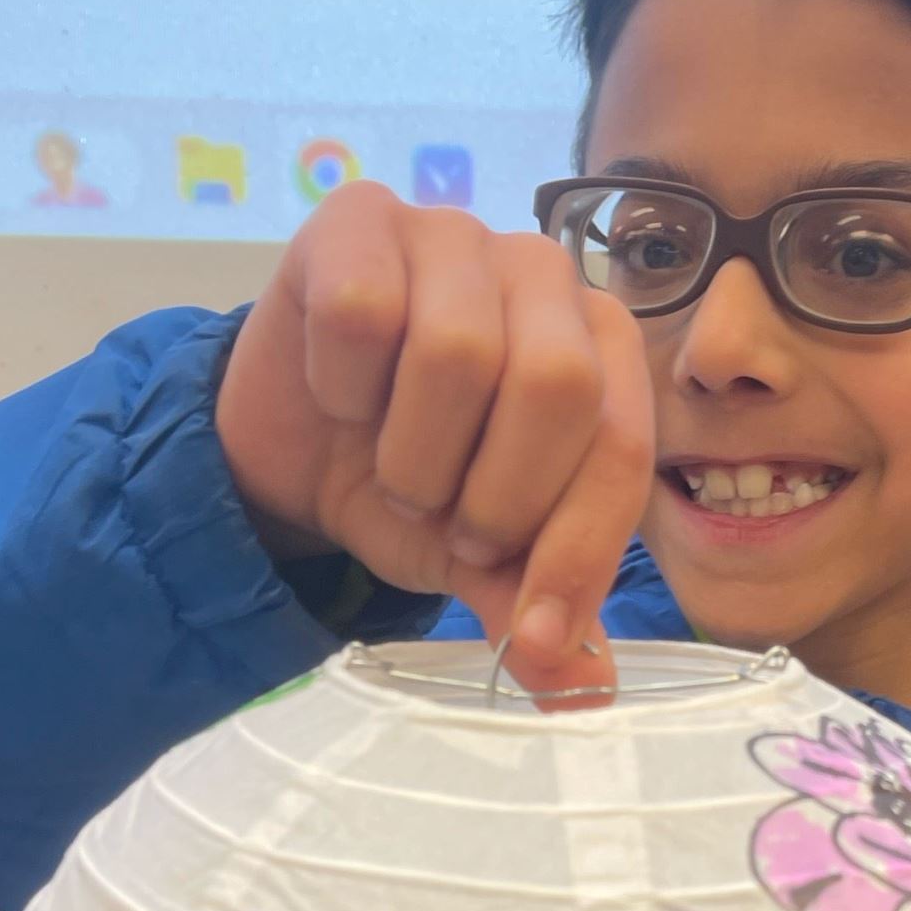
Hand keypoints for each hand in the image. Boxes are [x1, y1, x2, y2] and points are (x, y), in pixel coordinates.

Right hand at [214, 179, 655, 703]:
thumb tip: (586, 693)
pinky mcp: (357, 217)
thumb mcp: (480, 561)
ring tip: (394, 465)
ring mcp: (451, 232)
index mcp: (602, 347)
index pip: (620, 446)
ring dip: (412, 453)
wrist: (291, 449)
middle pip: (554, 385)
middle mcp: (541, 271)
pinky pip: (361, 313)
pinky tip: (339, 396)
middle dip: (494, 493)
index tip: (530, 637)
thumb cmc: (411, 485)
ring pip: (454, 354)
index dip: (577, 552)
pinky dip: (343, 387)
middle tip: (449, 521)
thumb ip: (535, 609)